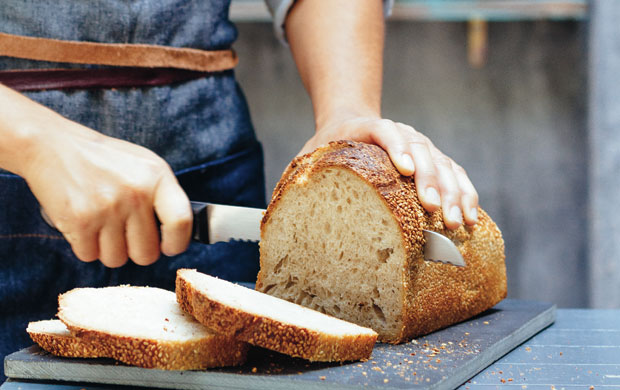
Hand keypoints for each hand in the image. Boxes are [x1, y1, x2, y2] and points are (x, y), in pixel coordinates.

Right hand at [23, 120, 191, 267]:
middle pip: (147, 254)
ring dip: (108, 249)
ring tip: (101, 224)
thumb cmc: (103, 161)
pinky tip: (83, 224)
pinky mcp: (80, 220)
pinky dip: (85, 246)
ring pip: (117, 260)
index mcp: (156, 176)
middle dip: (136, 251)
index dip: (177, 243)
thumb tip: (179, 236)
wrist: (51, 145)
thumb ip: (162, 196)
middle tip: (125, 234)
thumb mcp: (143, 166)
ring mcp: (108, 208)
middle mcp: (135, 193)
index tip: (168, 246)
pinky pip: (89, 256)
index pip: (181, 222)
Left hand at [299, 115, 478, 229]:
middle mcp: (398, 134)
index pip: (383, 129)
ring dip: (454, 193)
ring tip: (457, 224)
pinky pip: (456, 174)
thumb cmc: (325, 150)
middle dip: (431, 181)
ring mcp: (418, 146)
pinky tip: (472, 219)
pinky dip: (466, 194)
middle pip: (420, 149)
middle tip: (435, 211)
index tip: (404, 169)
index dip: (395, 145)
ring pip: (443, 163)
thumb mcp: (306, 159)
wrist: (349, 123)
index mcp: (363, 130)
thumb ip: (297, 178)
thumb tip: (278, 213)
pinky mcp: (432, 161)